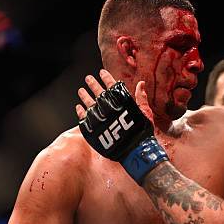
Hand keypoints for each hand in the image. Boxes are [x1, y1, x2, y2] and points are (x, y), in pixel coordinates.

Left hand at [75, 69, 167, 183]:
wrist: (136, 151)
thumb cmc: (142, 132)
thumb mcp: (145, 113)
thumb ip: (141, 98)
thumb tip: (140, 83)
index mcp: (121, 103)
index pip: (112, 86)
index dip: (107, 78)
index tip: (101, 72)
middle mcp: (109, 109)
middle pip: (99, 93)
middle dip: (93, 84)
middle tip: (88, 78)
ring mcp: (101, 119)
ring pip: (90, 104)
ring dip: (84, 96)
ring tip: (80, 90)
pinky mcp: (95, 129)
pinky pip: (85, 119)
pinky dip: (81, 112)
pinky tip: (78, 107)